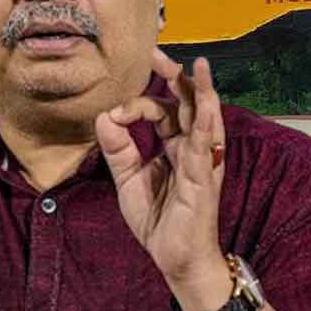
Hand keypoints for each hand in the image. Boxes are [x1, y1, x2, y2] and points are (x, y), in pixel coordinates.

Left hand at [95, 48, 231, 310]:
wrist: (176, 258)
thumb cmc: (159, 218)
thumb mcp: (128, 178)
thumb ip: (117, 147)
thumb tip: (104, 115)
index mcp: (176, 145)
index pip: (161, 109)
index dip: (137, 104)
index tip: (115, 113)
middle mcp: (192, 148)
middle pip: (188, 103)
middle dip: (176, 76)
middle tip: (159, 51)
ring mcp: (202, 162)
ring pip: (204, 118)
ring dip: (202, 91)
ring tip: (199, 65)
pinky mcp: (203, 179)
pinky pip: (205, 147)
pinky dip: (206, 124)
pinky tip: (205, 106)